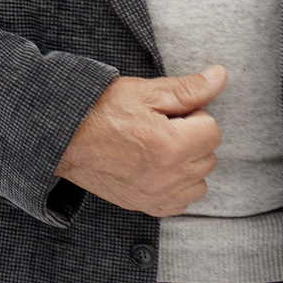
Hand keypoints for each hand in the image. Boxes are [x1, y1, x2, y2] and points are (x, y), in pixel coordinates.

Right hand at [54, 66, 226, 216]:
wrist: (62, 138)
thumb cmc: (97, 111)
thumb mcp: (143, 92)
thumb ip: (187, 88)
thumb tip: (220, 76)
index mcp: (170, 145)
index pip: (212, 130)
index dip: (192, 116)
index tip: (170, 114)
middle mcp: (167, 176)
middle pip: (208, 156)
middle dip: (191, 139)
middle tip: (161, 127)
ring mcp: (157, 195)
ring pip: (199, 182)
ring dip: (187, 165)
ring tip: (159, 149)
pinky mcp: (147, 206)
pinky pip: (181, 202)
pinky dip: (175, 187)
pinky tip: (155, 169)